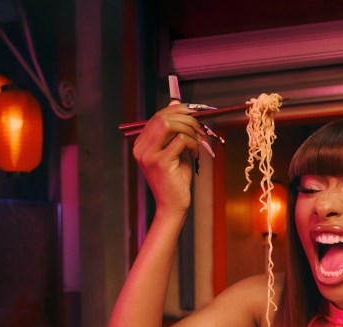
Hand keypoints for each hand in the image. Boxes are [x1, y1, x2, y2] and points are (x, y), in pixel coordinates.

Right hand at [131, 103, 208, 218]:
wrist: (173, 206)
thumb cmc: (176, 179)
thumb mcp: (175, 150)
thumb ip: (175, 130)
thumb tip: (176, 104)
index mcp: (142, 143)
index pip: (158, 116)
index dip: (178, 110)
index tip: (195, 113)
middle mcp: (141, 147)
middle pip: (163, 117)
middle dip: (187, 119)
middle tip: (201, 128)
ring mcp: (148, 155)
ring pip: (170, 125)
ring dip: (190, 130)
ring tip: (198, 143)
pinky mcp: (160, 162)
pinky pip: (180, 140)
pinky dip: (192, 143)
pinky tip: (195, 154)